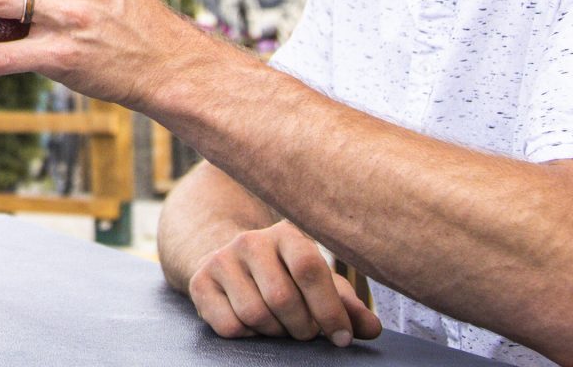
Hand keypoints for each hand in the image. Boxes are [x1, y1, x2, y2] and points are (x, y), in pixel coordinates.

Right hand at [188, 220, 381, 344]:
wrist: (233, 266)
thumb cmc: (287, 278)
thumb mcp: (319, 286)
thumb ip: (347, 307)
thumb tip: (372, 330)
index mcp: (287, 234)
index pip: (310, 269)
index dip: (329, 309)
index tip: (341, 338)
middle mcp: (251, 241)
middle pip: (282, 298)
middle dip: (301, 327)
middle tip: (306, 332)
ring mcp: (221, 259)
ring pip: (254, 314)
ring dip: (274, 332)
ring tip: (281, 326)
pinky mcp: (200, 282)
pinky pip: (229, 325)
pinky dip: (248, 336)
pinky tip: (254, 326)